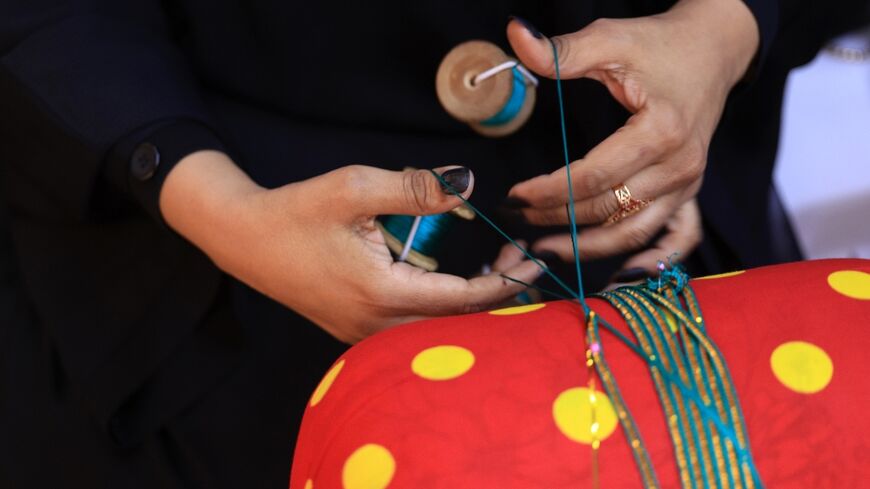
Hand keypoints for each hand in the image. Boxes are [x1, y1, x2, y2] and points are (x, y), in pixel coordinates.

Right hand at [159, 151, 543, 342]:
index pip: (460, 299)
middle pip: (455, 325)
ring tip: (499, 268)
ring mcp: (363, 335)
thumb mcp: (353, 187)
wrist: (242, 239)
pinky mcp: (356, 331)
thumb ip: (414, 187)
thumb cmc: (295, 211)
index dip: (503, 282)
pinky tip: (455, 283)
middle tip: (520, 260)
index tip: (532, 262)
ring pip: (435, 332)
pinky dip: (444, 310)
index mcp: (379, 292)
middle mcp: (374, 325)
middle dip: (496, 295)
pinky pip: (413, 330)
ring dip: (471, 304)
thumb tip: (467, 184)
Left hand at [505, 0, 757, 271]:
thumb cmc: (660, 45)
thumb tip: (515, 34)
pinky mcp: (691, 192)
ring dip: (588, 249)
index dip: (549, 192)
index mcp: (660, 132)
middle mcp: (680, 166)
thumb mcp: (611, 39)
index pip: (593, 177)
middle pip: (608, 210)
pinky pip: (678, 238)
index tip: (514, 195)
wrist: (714, 48)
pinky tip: (623, 275)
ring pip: (635, 233)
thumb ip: (562, 49)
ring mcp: (689, 184)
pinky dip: (653, 260)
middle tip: (517, 223)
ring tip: (545, 251)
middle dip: (556, 220)